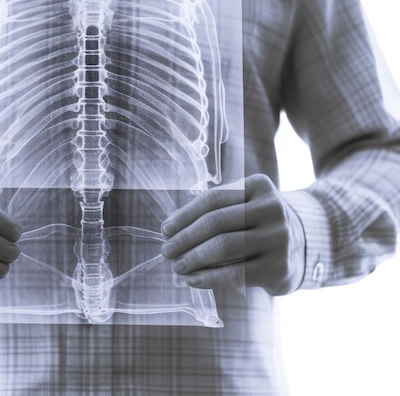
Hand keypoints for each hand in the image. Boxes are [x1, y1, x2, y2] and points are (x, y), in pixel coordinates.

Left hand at [161, 174, 304, 294]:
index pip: (212, 199)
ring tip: (177, 266)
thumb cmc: (255, 223)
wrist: (299, 246)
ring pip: (224, 247)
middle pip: (216, 222)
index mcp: (259, 186)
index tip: (165, 229)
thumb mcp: (241, 205)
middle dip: (185, 238)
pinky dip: (209, 278)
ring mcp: (279, 238)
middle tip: (167, 251)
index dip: (185, 215)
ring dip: (194, 258)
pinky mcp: (279, 267)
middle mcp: (272, 208)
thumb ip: (211, 210)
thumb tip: (170, 228)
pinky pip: (236, 273)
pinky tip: (193, 280)